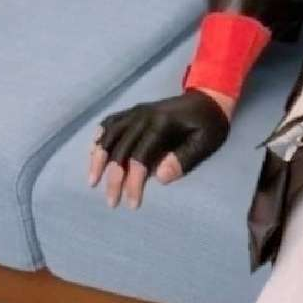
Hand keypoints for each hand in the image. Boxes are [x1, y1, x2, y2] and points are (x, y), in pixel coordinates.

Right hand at [88, 89, 232, 207]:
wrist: (209, 98)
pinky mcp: (133, 112)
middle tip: (111, 202)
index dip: (133, 182)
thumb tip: (159, 177)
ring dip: (98, 159)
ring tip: (93, 181)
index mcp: (162, 123)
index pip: (140, 157)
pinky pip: (110, 123)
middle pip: (120, 149)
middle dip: (113, 178)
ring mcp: (136, 111)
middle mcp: (143, 115)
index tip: (132, 204)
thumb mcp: (206, 142)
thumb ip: (184, 159)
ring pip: (109, 135)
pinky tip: (93, 153)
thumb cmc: (209, 124)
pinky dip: (99, 138)